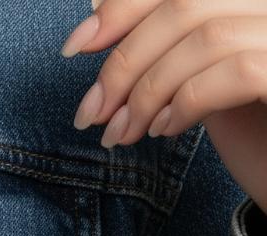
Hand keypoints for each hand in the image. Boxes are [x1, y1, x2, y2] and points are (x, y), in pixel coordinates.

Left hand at [60, 0, 266, 213]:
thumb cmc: (257, 132)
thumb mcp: (201, 80)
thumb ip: (164, 48)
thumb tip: (96, 13)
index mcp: (248, 4)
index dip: (120, 8)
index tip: (74, 47)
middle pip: (182, 6)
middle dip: (122, 65)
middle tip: (90, 115)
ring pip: (203, 39)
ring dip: (144, 94)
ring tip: (121, 135)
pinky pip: (233, 73)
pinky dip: (185, 102)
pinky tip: (164, 130)